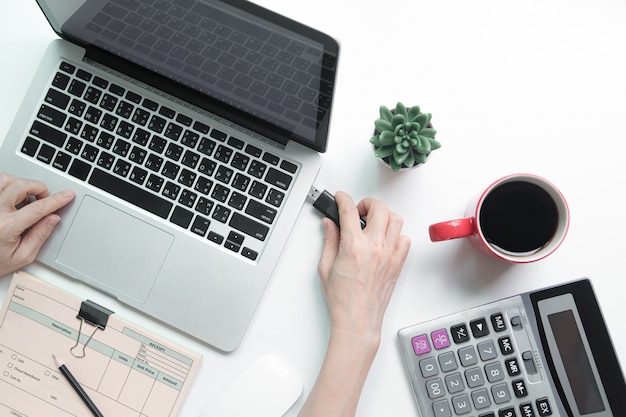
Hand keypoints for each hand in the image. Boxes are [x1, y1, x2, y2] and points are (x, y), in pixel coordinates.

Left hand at [0, 173, 74, 275]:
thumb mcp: (22, 257)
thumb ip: (40, 236)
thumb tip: (53, 219)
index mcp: (6, 227)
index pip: (38, 208)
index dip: (57, 200)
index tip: (67, 195)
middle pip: (21, 185)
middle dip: (39, 188)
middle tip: (45, 198)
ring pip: (6, 179)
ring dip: (21, 184)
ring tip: (26, 196)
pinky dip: (7, 185)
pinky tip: (11, 197)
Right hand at [298, 192, 410, 416]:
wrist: (358, 321)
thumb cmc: (342, 299)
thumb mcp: (325, 267)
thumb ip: (329, 241)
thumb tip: (329, 225)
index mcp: (353, 246)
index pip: (349, 210)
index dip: (342, 198)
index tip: (340, 198)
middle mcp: (375, 247)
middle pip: (379, 207)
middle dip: (367, 202)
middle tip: (358, 210)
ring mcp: (389, 254)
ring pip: (396, 219)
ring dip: (384, 216)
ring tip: (373, 222)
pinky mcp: (398, 263)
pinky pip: (405, 239)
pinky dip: (396, 234)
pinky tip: (385, 239)